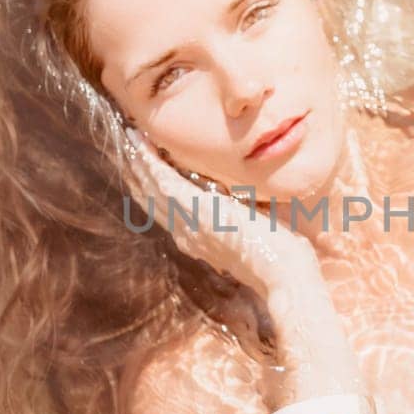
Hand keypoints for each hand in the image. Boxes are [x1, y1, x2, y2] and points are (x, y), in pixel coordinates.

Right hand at [122, 127, 320, 297]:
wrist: (285, 275)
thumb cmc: (281, 260)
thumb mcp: (256, 235)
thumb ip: (244, 221)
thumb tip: (248, 204)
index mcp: (200, 240)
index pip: (168, 211)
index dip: (154, 188)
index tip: (146, 167)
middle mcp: (187, 234)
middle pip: (152, 199)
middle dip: (139, 172)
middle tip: (128, 146)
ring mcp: (189, 223)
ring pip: (152, 188)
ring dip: (139, 161)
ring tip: (129, 138)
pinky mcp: (197, 210)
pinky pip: (163, 180)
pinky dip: (148, 161)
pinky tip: (139, 143)